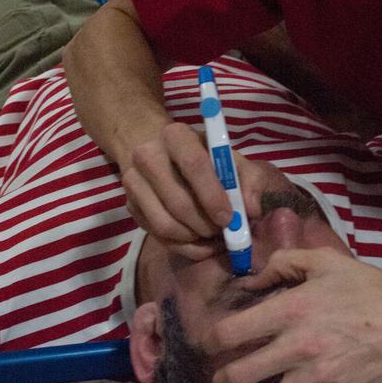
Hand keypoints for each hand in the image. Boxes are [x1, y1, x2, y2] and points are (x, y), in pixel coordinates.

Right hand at [122, 121, 265, 259]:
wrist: (161, 154)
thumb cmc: (203, 157)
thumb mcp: (231, 158)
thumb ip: (251, 180)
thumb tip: (251, 209)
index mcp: (176, 136)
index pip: (193, 165)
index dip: (213, 196)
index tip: (229, 218)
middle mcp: (147, 155)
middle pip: (178, 202)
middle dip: (206, 225)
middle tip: (224, 231)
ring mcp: (133, 182)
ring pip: (165, 225)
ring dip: (194, 238)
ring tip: (212, 235)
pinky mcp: (130, 205)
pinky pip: (158, 237)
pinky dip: (183, 246)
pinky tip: (199, 240)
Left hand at [204, 248, 381, 382]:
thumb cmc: (370, 289)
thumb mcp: (326, 262)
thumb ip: (283, 263)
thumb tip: (251, 277)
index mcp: (291, 309)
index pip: (233, 332)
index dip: (211, 339)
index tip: (207, 343)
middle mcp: (296, 347)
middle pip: (239, 373)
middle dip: (220, 380)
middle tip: (218, 379)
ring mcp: (314, 378)